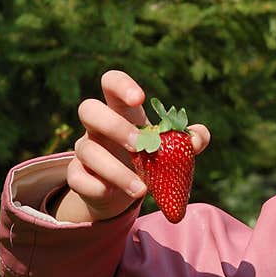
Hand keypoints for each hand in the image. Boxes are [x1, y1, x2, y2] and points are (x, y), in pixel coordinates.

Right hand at [56, 70, 210, 222]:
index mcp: (121, 112)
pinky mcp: (77, 176)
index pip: (111, 82)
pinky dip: (97, 187)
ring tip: (142, 189)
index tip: (140, 98)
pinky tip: (114, 193)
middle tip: (139, 146)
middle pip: (88, 109)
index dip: (121, 85)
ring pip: (86, 150)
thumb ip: (186, 141)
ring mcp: (85, 151)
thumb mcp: (169, 150)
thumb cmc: (147, 161)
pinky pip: (77, 179)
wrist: (121, 193)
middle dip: (114, 126)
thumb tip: (198, 137)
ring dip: (115, 171)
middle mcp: (97, 128)